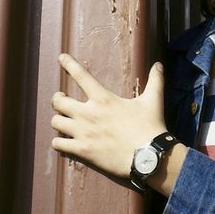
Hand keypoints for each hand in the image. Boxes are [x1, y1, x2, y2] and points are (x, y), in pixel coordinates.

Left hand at [51, 53, 167, 179]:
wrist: (147, 156)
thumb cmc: (150, 125)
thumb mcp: (153, 99)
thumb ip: (155, 80)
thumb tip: (158, 64)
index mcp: (104, 99)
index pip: (82, 76)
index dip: (69, 64)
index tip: (61, 57)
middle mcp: (88, 114)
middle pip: (59, 102)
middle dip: (57, 99)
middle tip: (60, 99)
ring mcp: (83, 133)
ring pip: (55, 123)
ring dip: (58, 120)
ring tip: (62, 120)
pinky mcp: (82, 151)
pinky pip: (58, 145)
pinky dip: (59, 142)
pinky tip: (64, 141)